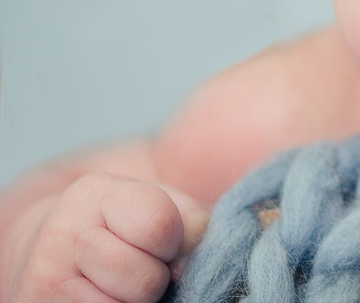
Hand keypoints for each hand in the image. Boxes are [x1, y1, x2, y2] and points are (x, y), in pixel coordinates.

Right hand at [9, 173, 208, 302]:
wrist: (46, 252)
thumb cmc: (117, 227)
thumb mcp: (155, 206)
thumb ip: (190, 222)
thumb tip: (187, 265)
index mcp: (95, 193)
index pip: (160, 225)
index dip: (174, 242)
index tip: (162, 242)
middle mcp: (62, 232)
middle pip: (146, 279)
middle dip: (154, 278)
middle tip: (136, 267)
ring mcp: (44, 277)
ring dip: (134, 302)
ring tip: (118, 284)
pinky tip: (100, 296)